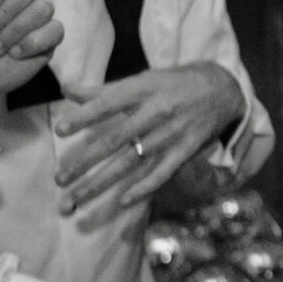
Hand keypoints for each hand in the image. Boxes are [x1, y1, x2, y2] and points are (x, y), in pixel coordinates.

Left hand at [51, 61, 243, 212]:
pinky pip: (162, 173)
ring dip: (102, 183)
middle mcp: (156, 113)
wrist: (223, 89)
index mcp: (143, 90)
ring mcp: (171, 134)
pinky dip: (144, 188)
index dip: (84, 116)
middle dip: (84, 162)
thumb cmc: (174, 83)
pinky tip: (124, 202)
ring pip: (131, 163)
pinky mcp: (185, 151)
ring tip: (77, 198)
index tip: (60, 130)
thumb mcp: (143, 79)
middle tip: (59, 179)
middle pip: (114, 140)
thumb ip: (104, 90)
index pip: (108, 103)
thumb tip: (67, 90)